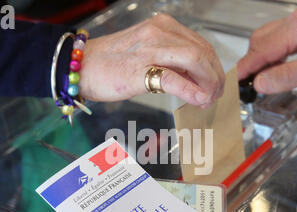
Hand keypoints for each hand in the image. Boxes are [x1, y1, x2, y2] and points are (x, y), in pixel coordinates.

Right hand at [78, 14, 224, 107]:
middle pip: (202, 52)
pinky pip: (173, 78)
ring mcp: (150, 48)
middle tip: (216, 94)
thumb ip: (171, 63)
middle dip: (215, 76)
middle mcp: (160, 32)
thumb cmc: (112, 63)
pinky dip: (191, 90)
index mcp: (163, 27)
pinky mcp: (140, 69)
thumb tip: (194, 80)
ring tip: (209, 99)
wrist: (81, 66)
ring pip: (194, 60)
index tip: (215, 83)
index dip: (213, 66)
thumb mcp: (147, 55)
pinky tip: (199, 99)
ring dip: (208, 83)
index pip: (200, 44)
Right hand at [237, 8, 296, 93]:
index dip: (247, 67)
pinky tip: (277, 68)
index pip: (263, 49)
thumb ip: (286, 77)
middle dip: (252, 62)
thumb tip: (260, 83)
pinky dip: (273, 55)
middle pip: (260, 40)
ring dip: (262, 59)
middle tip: (248, 83)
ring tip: (263, 79)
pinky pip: (279, 40)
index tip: (234, 81)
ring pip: (268, 39)